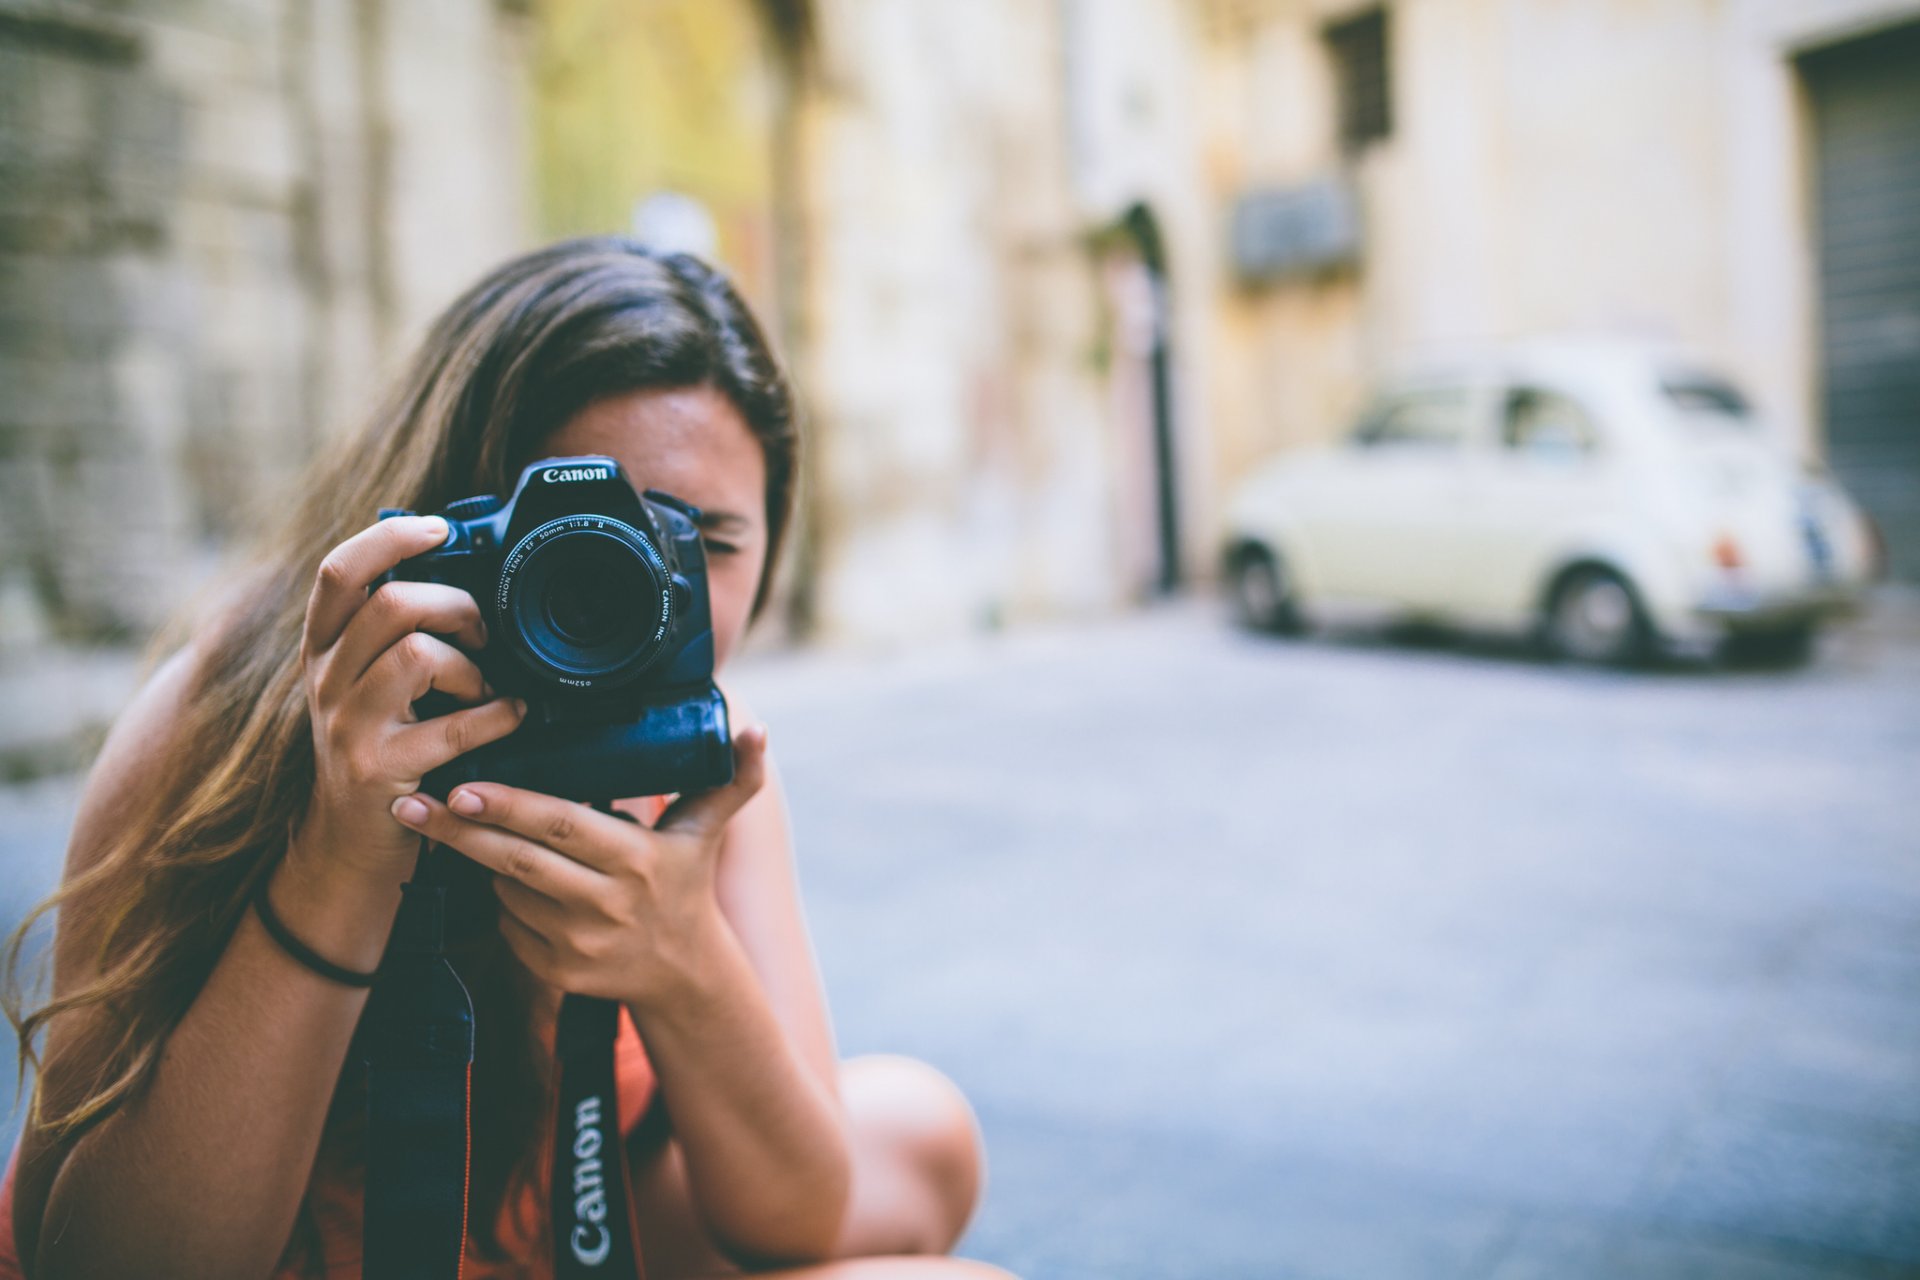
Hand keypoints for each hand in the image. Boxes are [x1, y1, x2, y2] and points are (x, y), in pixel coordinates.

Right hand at [297, 515, 528, 878]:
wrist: (351, 842)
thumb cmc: (380, 748)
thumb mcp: (366, 684)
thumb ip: (393, 634)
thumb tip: (460, 571)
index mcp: (323, 649)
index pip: (339, 572)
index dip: (389, 538)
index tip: (439, 527)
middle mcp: (325, 681)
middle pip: (389, 604)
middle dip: (454, 605)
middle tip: (481, 632)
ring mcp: (348, 726)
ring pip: (416, 655)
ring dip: (470, 665)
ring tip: (483, 686)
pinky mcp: (380, 769)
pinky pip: (455, 723)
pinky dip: (498, 715)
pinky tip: (511, 716)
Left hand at [388, 725, 770, 1008]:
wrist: (685, 974)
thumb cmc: (685, 882)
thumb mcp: (707, 830)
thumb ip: (733, 777)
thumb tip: (757, 729)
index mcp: (637, 860)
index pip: (562, 828)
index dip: (509, 807)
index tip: (462, 786)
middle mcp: (607, 906)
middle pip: (517, 862)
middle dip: (459, 831)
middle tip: (409, 803)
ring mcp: (579, 945)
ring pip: (507, 894)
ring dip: (480, 862)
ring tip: (455, 828)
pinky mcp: (557, 974)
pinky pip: (508, 927)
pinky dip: (499, 901)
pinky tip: (501, 880)